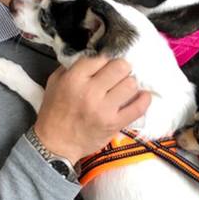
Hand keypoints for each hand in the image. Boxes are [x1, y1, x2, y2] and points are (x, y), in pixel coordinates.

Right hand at [34, 57, 150, 162]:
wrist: (55, 144)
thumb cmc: (54, 112)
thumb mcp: (55, 82)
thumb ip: (73, 67)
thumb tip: (94, 55)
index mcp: (74, 79)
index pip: (101, 57)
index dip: (105, 60)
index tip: (106, 65)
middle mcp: (90, 91)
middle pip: (120, 67)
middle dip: (122, 68)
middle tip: (119, 74)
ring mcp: (104, 108)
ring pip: (131, 84)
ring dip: (130, 83)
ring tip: (125, 87)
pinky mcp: (115, 123)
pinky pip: (138, 107)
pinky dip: (144, 99)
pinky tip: (143, 95)